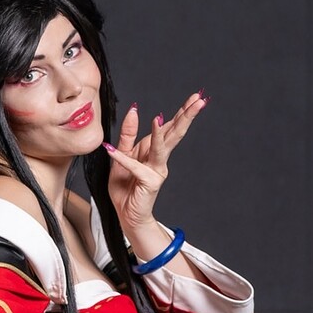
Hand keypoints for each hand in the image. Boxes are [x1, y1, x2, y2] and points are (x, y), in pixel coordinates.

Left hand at [104, 92, 206, 234]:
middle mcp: (159, 159)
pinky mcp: (148, 182)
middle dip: (187, 116)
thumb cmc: (125, 187)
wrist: (126, 215)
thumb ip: (127, 135)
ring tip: (160, 117)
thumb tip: (133, 110)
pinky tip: (112, 151)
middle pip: (175, 133)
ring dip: (162, 132)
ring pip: (161, 147)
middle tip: (200, 99)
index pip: (170, 127)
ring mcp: (156, 171)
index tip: (196, 96)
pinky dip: (122, 159)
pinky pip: (134, 167)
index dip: (182, 112)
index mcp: (154, 150)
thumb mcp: (121, 155)